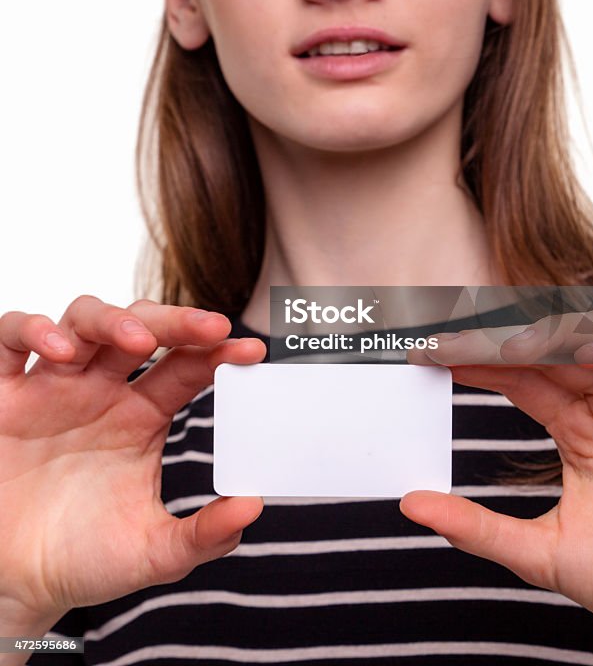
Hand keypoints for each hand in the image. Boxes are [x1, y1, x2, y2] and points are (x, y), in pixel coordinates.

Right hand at [0, 296, 265, 627]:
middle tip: (211, 326)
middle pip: (141, 328)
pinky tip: (61, 350)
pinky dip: (33, 330)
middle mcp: (101, 389)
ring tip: (137, 341)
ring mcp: (53, 386)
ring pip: (83, 319)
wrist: (13, 586)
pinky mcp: (4, 395)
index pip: (186, 366)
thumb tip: (252, 508)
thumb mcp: (151, 552)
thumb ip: (203, 535)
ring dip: (112, 319)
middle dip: (176, 320)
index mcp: (141, 415)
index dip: (218, 352)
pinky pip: (9, 340)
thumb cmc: (81, 559)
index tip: (253, 351)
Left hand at [401, 308, 592, 648]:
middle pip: (551, 352)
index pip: (520, 378)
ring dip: (554, 336)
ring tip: (509, 346)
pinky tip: (588, 351)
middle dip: (502, 342)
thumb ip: (479, 528)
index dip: (478, 362)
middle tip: (453, 340)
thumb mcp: (545, 554)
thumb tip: (411, 505)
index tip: (430, 354)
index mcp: (580, 429)